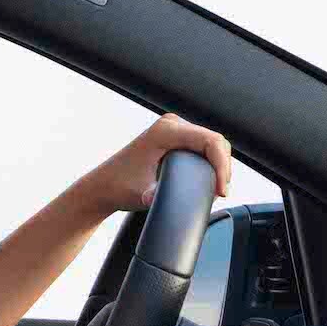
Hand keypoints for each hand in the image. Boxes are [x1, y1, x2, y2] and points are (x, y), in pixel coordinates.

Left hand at [83, 112, 235, 216]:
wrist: (103, 186)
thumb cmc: (118, 186)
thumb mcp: (142, 194)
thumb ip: (155, 197)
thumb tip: (166, 201)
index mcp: (165, 131)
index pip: (210, 141)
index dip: (222, 166)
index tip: (220, 190)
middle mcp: (170, 124)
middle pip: (215, 140)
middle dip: (224, 166)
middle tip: (221, 192)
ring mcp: (173, 129)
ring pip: (211, 142)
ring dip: (219, 163)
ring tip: (218, 188)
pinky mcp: (174, 138)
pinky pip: (203, 145)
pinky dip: (211, 160)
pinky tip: (210, 178)